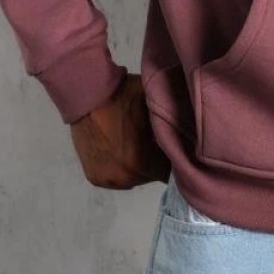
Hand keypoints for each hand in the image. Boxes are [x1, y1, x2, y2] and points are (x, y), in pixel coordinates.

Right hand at [70, 72, 171, 188]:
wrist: (88, 95)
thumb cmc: (125, 97)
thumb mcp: (155, 107)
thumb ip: (170, 127)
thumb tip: (185, 138)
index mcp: (143, 162)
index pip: (169, 171)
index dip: (172, 158)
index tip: (171, 147)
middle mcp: (125, 177)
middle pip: (151, 176)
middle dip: (154, 162)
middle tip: (152, 143)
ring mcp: (108, 179)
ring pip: (134, 179)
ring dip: (137, 167)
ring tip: (136, 146)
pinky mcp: (95, 177)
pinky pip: (116, 179)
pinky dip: (120, 168)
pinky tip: (120, 151)